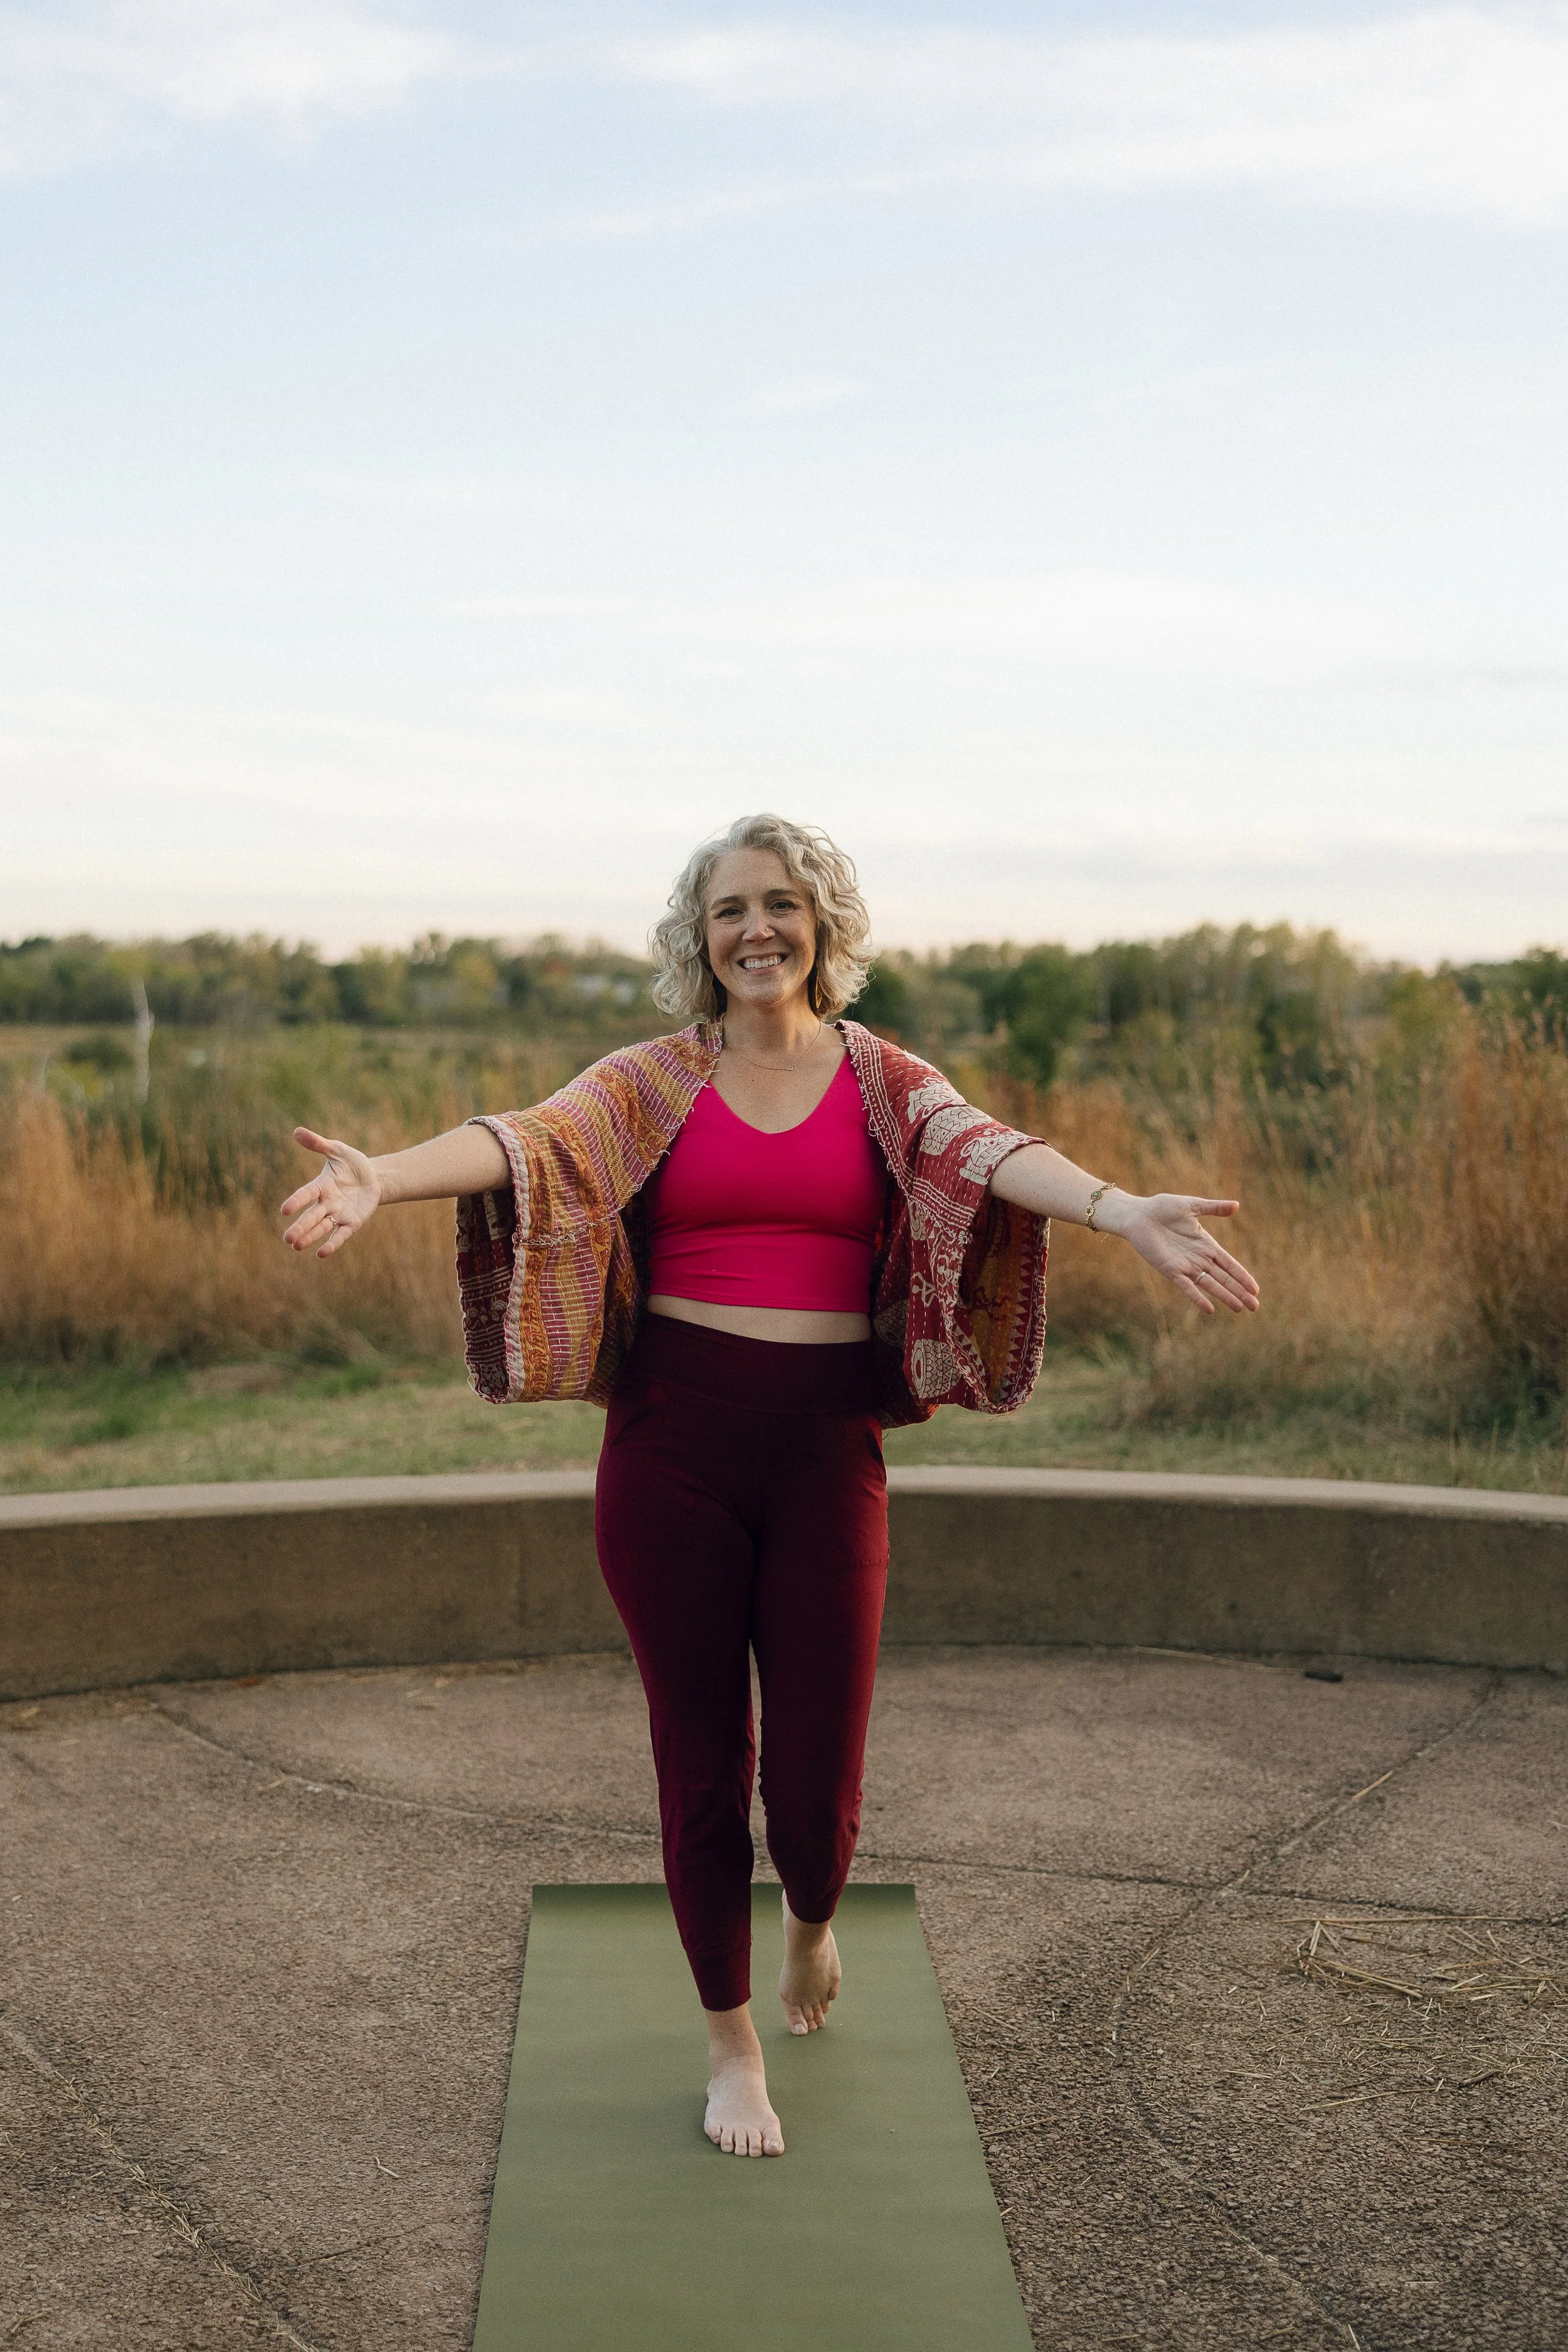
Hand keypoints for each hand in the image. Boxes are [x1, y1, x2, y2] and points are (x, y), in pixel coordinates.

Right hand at [280, 1128, 381, 1257]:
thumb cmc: (352, 1164)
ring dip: (310, 1236)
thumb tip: (297, 1131)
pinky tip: (321, 1253)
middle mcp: (327, 1202)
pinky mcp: (352, 1222)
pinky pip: (340, 1234)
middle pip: (312, 1216)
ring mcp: (338, 1213)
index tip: (284, 1210)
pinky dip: (332, 1243)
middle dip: (300, 1227)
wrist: (374, 1177)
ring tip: (297, 1246)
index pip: (307, 1194)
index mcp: (321, 1185)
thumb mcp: (338, 1150)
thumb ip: (318, 1144)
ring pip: (322, 1227)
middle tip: (287, 1239)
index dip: (297, 1201)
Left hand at [1106, 1192, 1259, 1315]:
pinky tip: (1209, 1309)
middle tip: (1255, 1306)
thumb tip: (1237, 1205)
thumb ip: (1214, 1208)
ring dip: (1225, 1296)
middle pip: (1224, 1278)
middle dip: (1240, 1291)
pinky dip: (1197, 1298)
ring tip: (1240, 1308)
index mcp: (1206, 1244)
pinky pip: (1186, 1287)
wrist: (1138, 1214)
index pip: (1229, 1264)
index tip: (1255, 1289)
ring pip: (1210, 1285)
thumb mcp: (1192, 1206)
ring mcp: (1185, 1266)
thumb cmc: (1162, 1208)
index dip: (1242, 1276)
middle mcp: (1198, 1258)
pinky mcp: (1170, 1270)